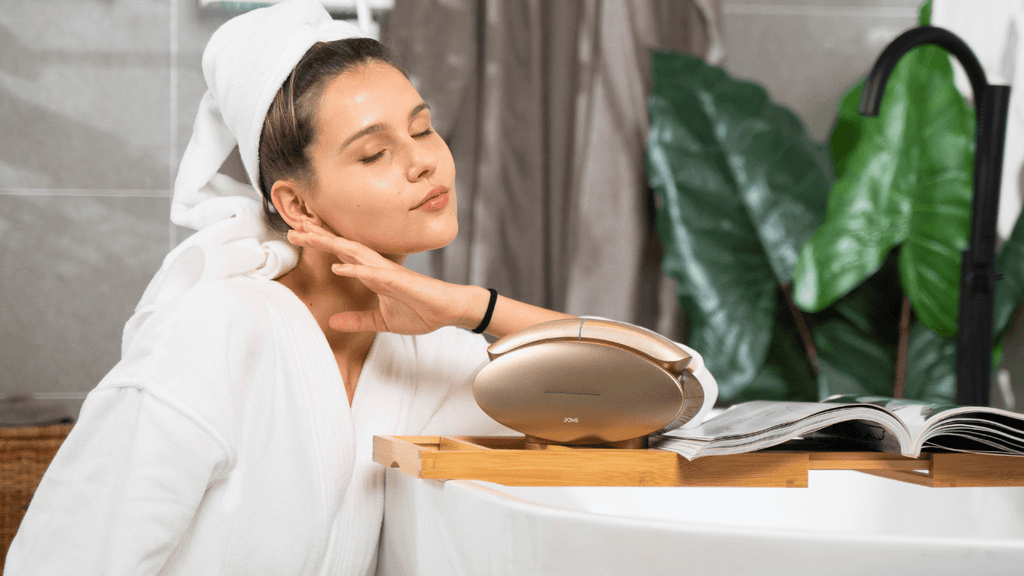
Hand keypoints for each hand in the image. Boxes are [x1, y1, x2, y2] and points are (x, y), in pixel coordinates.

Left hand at [286, 222, 478, 334]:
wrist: (448, 311)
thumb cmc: (420, 311)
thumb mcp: (382, 322)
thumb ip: (358, 320)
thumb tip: (333, 322)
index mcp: (373, 273)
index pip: (342, 253)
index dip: (322, 243)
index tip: (301, 234)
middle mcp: (377, 266)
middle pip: (342, 246)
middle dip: (318, 236)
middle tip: (293, 227)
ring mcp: (387, 271)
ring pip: (353, 252)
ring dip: (330, 244)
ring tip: (308, 236)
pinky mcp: (398, 281)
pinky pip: (373, 273)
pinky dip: (355, 269)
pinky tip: (338, 266)